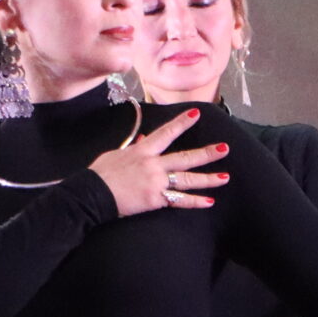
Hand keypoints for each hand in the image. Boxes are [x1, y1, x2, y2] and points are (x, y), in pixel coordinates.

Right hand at [90, 109, 228, 216]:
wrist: (92, 193)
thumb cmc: (101, 174)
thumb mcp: (116, 155)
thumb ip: (134, 147)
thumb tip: (144, 140)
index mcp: (142, 151)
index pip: (166, 133)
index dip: (182, 123)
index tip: (197, 114)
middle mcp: (153, 164)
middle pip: (185, 157)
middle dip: (206, 153)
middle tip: (225, 148)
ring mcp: (156, 182)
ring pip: (187, 179)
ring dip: (208, 179)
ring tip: (225, 177)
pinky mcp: (155, 199)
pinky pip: (179, 200)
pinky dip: (195, 202)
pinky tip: (209, 202)